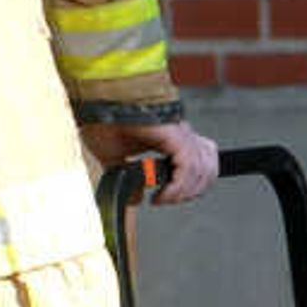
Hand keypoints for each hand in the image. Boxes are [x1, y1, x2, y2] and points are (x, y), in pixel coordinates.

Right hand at [80, 118, 220, 203]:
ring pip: (204, 170)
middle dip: (191, 192)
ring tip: (165, 198)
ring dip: (185, 192)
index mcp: (171, 139)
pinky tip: (163, 194)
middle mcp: (181, 136)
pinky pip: (189, 168)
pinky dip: (179, 187)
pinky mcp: (177, 136)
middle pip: (208, 170)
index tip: (163, 198)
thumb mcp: (116, 160)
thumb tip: (137, 197)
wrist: (98, 107)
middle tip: (168, 199)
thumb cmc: (104, 123)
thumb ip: (130, 178)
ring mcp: (181, 135)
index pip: (199, 166)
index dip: (188, 187)